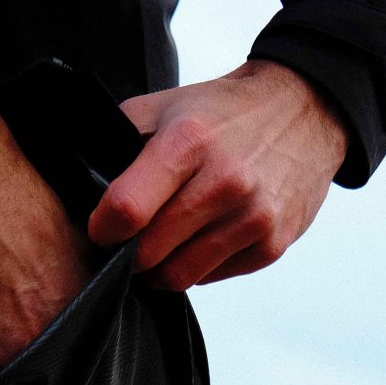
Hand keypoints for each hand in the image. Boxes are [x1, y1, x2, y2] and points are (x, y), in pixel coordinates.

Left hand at [87, 59, 348, 290]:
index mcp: (189, 141)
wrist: (305, 111)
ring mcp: (252, 218)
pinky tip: (199, 238)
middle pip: (148, 253)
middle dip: (128, 253)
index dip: (102, 229)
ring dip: (159, 268)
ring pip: (178, 276)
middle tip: (128, 240)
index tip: (102, 228)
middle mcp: (225, 182)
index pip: (126, 210)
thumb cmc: (223, 113)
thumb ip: (119, 141)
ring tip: (159, 242)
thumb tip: (80, 186)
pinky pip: (210, 277)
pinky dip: (195, 266)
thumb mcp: (165, 106)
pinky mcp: (271, 245)